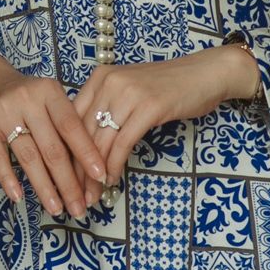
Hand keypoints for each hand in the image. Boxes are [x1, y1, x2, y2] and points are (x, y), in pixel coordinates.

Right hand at [0, 53, 110, 215]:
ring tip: (56, 209)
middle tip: (79, 208)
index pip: (72, 127)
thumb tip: (88, 166)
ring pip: (29, 157)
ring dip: (44, 187)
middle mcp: (27, 100)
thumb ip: (65, 123)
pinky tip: (19, 198)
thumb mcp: (47, 97)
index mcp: (49, 91)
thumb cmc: (24, 94)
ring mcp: (4, 113)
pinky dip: (9, 179)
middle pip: (52, 148)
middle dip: (68, 182)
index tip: (100, 178)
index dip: (87, 153)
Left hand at [71, 47, 259, 187]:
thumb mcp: (130, 92)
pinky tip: (112, 179)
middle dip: (77, 168)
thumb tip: (86, 146)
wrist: (205, 74)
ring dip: (94, 173)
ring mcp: (129, 93)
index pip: (71, 119)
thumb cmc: (168, 87)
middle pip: (82, 133)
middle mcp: (109, 82)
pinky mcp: (148, 107)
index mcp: (100, 77)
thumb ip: (107, 109)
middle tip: (75, 194)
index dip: (65, 151)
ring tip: (92, 195)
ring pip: (100, 141)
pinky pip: (123, 143)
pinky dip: (114, 165)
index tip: (64, 176)